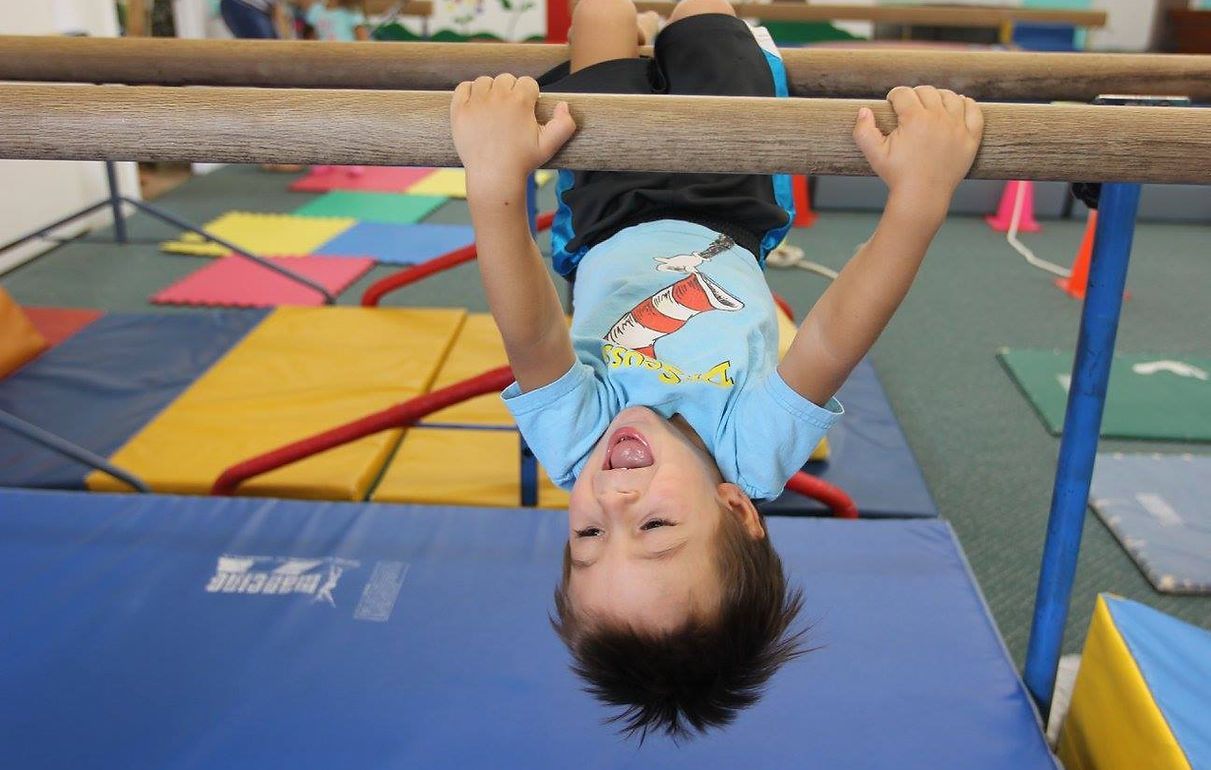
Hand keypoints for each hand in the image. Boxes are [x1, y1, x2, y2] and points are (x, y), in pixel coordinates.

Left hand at [450, 74, 576, 189]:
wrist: (494, 177)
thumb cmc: (522, 162)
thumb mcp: (549, 146)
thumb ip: (564, 124)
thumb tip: (563, 105)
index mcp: (520, 101)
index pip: (528, 82)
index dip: (529, 96)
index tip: (526, 110)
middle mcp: (498, 96)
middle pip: (506, 79)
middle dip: (510, 92)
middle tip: (510, 113)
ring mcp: (476, 102)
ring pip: (485, 81)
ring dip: (490, 91)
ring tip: (493, 110)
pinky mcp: (459, 110)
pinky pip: (463, 88)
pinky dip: (468, 92)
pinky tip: (476, 105)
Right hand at [852, 85, 983, 198]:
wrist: (922, 196)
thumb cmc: (897, 175)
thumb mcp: (874, 154)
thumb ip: (863, 131)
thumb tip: (864, 110)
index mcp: (914, 119)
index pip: (904, 93)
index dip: (894, 96)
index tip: (892, 103)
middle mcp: (938, 118)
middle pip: (927, 92)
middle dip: (915, 95)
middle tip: (909, 106)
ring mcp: (957, 127)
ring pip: (951, 97)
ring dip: (939, 97)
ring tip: (932, 105)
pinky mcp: (971, 138)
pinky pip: (974, 111)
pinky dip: (966, 104)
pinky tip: (958, 105)